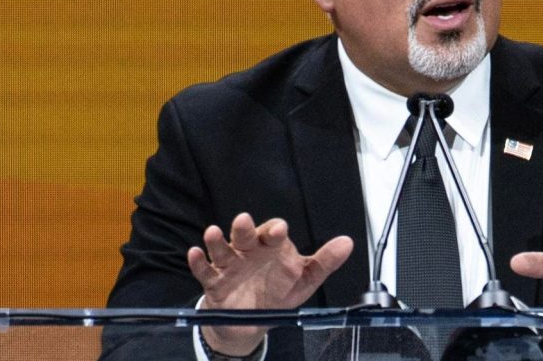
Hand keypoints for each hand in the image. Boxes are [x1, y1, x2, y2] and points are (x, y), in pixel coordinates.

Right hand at [187, 213, 352, 355]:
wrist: (253, 321)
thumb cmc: (279, 291)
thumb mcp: (305, 278)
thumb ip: (325, 261)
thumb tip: (348, 243)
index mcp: (271, 247)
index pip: (272, 234)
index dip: (275, 231)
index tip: (280, 230)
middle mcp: (249, 252)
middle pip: (245, 236)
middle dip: (244, 229)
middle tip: (244, 221)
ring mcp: (230, 266)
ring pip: (222, 249)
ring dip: (217, 241)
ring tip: (212, 232)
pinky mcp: (215, 282)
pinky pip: (205, 271)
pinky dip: (198, 262)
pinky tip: (194, 253)